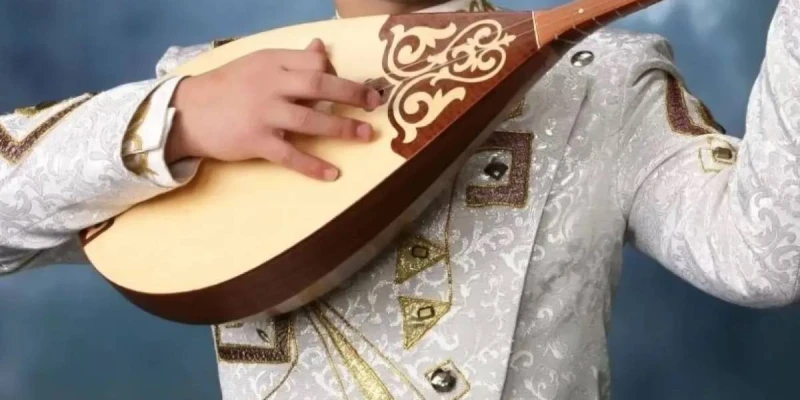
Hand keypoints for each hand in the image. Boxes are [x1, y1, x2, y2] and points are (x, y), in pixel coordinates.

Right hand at [165, 38, 381, 180]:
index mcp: (271, 62)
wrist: (186, 113)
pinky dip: (313, 165)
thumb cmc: (226, 88)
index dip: (337, 73)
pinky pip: (290, 155)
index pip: (314, 62)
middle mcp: (270, 84)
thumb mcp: (257, 65)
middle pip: (319, 85)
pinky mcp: (256, 141)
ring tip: (367, 135)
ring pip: (310, 119)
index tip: (354, 87)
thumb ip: (291, 60)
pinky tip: (333, 173)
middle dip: (352, 93)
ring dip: (343, 128)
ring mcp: (263, 113)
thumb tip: (322, 47)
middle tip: (375, 103)